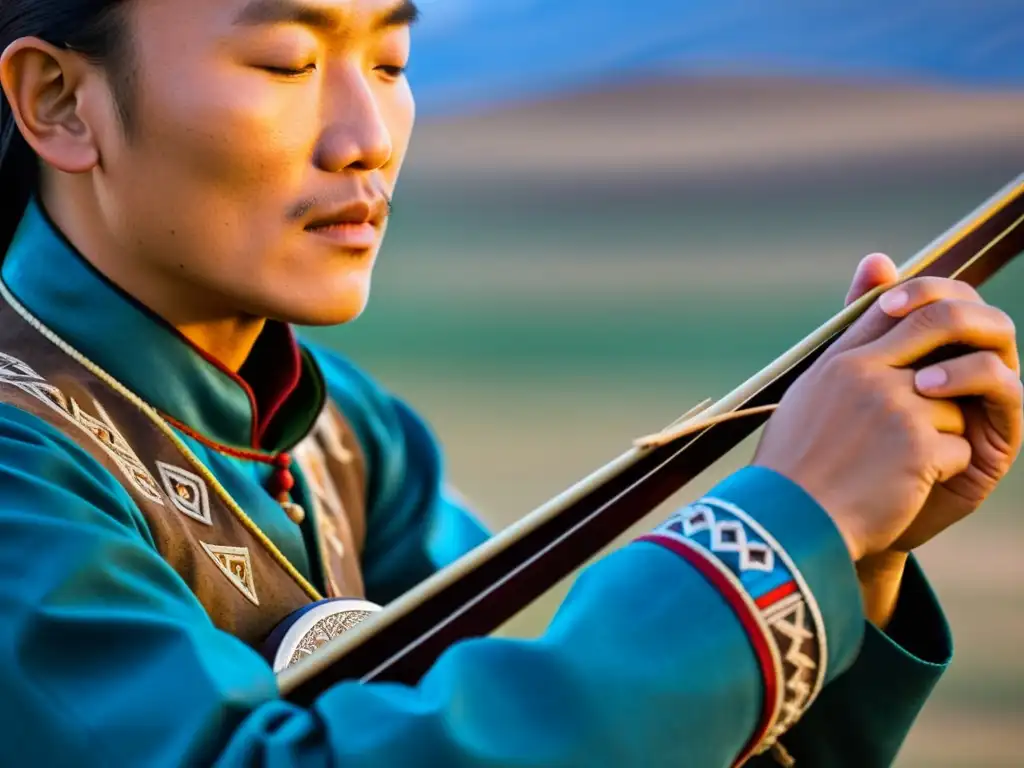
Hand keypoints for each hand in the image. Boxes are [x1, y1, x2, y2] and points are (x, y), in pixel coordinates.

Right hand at [752, 256, 1021, 563]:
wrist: (788, 525)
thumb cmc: (793, 468)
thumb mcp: (807, 398)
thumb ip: (843, 356)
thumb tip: (869, 304)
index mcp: (837, 363)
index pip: (889, 308)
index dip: (918, 315)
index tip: (928, 341)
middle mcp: (867, 375)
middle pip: (939, 329)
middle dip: (953, 363)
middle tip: (944, 400)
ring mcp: (896, 408)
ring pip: (954, 406)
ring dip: (939, 437)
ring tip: (895, 466)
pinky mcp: (919, 447)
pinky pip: (959, 449)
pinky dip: (939, 473)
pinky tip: (902, 489)